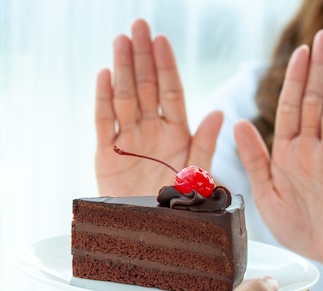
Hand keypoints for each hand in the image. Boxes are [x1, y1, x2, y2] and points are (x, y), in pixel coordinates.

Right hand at [95, 19, 222, 195]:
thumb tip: (219, 112)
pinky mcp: (107, 154)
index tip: (162, 40)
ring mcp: (128, 139)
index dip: (167, 66)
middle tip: (138, 26)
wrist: (151, 233)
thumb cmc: (178, 207)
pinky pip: (104, 122)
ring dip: (123, 69)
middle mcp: (152, 130)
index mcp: (176, 133)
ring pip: (125, 97)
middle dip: (142, 56)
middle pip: (147, 87)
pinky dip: (103, 99)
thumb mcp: (196, 177)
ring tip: (121, 41)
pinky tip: (105, 74)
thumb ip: (204, 145)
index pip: (172, 92)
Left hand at [234, 29, 322, 267]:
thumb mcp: (265, 190)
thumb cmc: (295, 223)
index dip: (293, 80)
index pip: (290, 107)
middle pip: (314, 102)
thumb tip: (237, 121)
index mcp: (288, 152)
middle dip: (318, 70)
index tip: (298, 52)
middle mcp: (312, 149)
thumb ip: (255, 157)